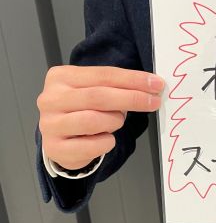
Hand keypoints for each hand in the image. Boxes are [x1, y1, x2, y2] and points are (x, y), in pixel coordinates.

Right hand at [37, 65, 163, 170]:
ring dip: (115, 121)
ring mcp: (50, 124)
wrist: (60, 140)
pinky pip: (93, 145)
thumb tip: (151, 86)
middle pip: (98, 96)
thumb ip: (116, 86)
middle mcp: (51, 99)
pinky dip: (107, 142)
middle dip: (132, 98)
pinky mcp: (55, 148)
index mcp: (61, 77)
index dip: (133, 79)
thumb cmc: (82, 111)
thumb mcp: (94, 91)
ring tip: (115, 122)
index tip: (156, 84)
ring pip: (94, 120)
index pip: (103, 75)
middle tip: (154, 102)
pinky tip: (106, 139)